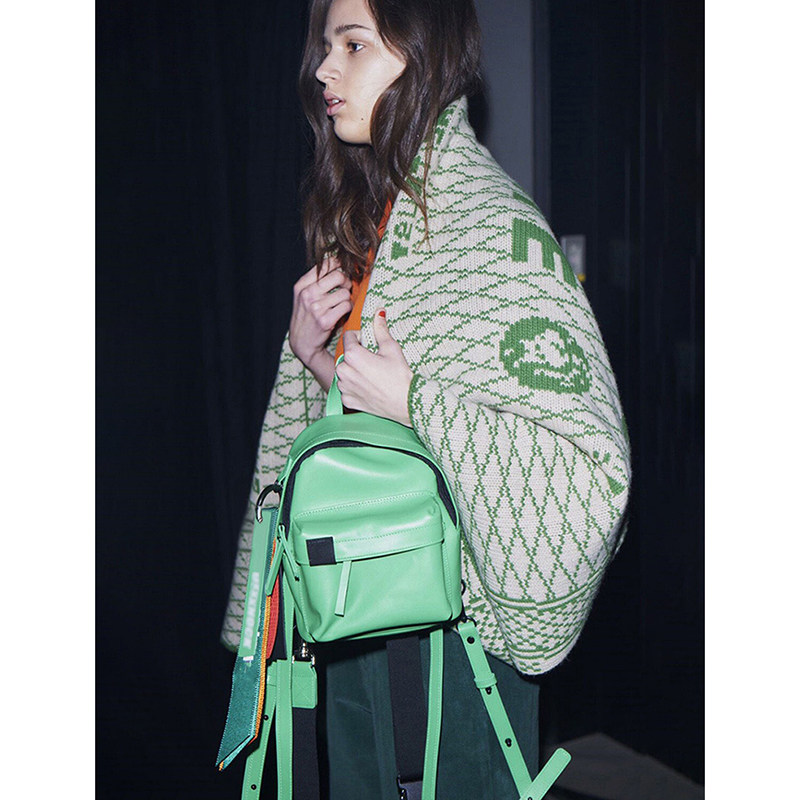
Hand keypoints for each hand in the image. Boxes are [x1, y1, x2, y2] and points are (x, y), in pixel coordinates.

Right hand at [288, 255, 351, 389]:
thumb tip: (337, 261)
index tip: (343, 268)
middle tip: (346, 287)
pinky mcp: (326, 320)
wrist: (302, 342)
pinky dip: (349, 309)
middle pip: (338, 276)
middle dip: (347, 281)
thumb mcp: (303, 296)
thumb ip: (316, 280)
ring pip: (345, 293)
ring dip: (347, 299)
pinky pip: (347, 306)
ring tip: (341, 304)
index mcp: (301, 285)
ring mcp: (316, 307)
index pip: (324, 265)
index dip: (338, 264)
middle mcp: (307, 294)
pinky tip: (343, 313)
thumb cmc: (306, 317)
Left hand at [336, 309, 413, 425]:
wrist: (406, 403)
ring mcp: (344, 387)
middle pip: (346, 355)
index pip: (349, 337)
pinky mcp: (347, 400)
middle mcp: (343, 371)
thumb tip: (379, 312)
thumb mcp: (391, 348)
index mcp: (352, 355)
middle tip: (374, 361)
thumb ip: (380, 329)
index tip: (370, 343)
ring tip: (372, 374)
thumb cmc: (400, 375)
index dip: (360, 337)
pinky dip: (354, 386)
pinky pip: (346, 388)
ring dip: (354, 371)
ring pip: (344, 372)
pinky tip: (369, 387)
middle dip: (357, 355)